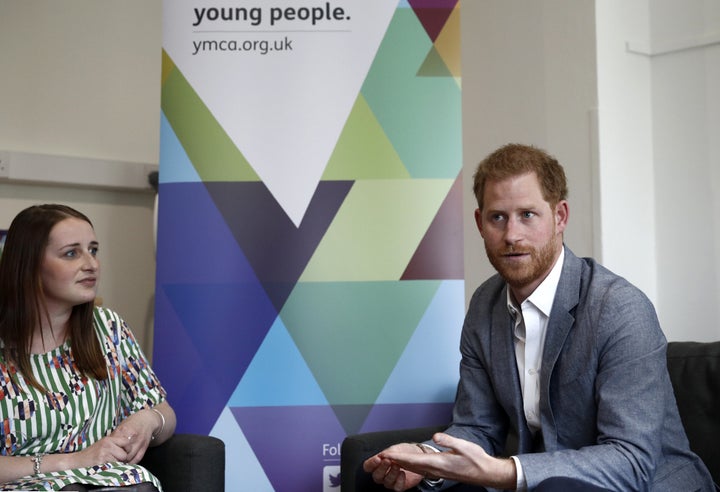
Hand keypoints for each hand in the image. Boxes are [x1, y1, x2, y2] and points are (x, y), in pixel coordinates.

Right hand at [73, 433, 138, 468]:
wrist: (78, 460)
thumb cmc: (92, 453)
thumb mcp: (104, 445)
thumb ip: (115, 443)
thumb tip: (130, 444)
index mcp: (109, 439)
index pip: (126, 441)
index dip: (127, 448)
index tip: (123, 452)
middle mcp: (107, 444)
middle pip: (125, 452)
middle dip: (122, 458)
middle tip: (115, 459)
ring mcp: (105, 452)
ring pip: (121, 459)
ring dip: (118, 463)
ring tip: (109, 462)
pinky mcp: (102, 460)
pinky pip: (115, 464)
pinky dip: (113, 467)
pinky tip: (106, 465)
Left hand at [107, 409, 158, 463]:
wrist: (146, 420)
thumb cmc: (131, 424)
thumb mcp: (120, 427)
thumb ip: (113, 437)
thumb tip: (104, 447)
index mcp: (124, 431)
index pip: (115, 446)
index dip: (110, 454)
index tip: (107, 457)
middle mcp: (132, 437)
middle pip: (123, 454)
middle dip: (117, 459)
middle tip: (112, 461)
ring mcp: (139, 443)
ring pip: (130, 458)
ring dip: (124, 462)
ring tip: (119, 463)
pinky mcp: (144, 447)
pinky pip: (137, 459)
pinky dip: (131, 463)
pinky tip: (127, 462)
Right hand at [363, 442, 425, 490]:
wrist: (418, 455)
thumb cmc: (404, 451)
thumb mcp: (395, 449)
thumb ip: (387, 453)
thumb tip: (381, 456)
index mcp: (378, 463)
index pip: (368, 466)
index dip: (371, 464)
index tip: (378, 458)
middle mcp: (382, 473)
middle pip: (376, 476)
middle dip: (382, 469)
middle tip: (388, 461)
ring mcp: (390, 480)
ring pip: (386, 482)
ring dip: (392, 473)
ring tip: (397, 465)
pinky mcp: (399, 485)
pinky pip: (396, 487)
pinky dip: (399, 481)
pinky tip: (403, 473)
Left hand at [379, 433, 515, 489]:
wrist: (485, 473)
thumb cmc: (476, 459)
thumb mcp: (463, 445)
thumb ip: (448, 440)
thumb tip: (435, 436)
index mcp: (439, 463)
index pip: (414, 460)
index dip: (399, 458)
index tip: (387, 455)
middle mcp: (436, 470)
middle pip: (410, 466)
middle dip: (395, 461)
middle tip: (381, 456)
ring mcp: (438, 472)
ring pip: (415, 469)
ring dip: (401, 464)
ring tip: (390, 459)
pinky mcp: (440, 472)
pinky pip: (421, 470)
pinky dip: (411, 466)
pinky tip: (408, 464)